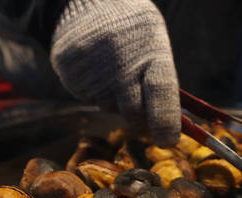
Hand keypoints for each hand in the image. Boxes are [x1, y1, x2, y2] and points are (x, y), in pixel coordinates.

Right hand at [50, 0, 180, 146]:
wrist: (86, 1)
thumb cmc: (131, 28)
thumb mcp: (155, 43)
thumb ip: (162, 79)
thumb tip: (171, 123)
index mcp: (150, 53)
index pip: (161, 94)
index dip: (166, 122)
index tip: (167, 140)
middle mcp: (121, 64)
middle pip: (134, 113)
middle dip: (140, 121)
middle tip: (142, 112)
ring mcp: (93, 71)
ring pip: (109, 107)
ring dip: (115, 99)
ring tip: (113, 70)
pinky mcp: (70, 75)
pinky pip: (88, 97)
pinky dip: (94, 90)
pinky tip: (96, 69)